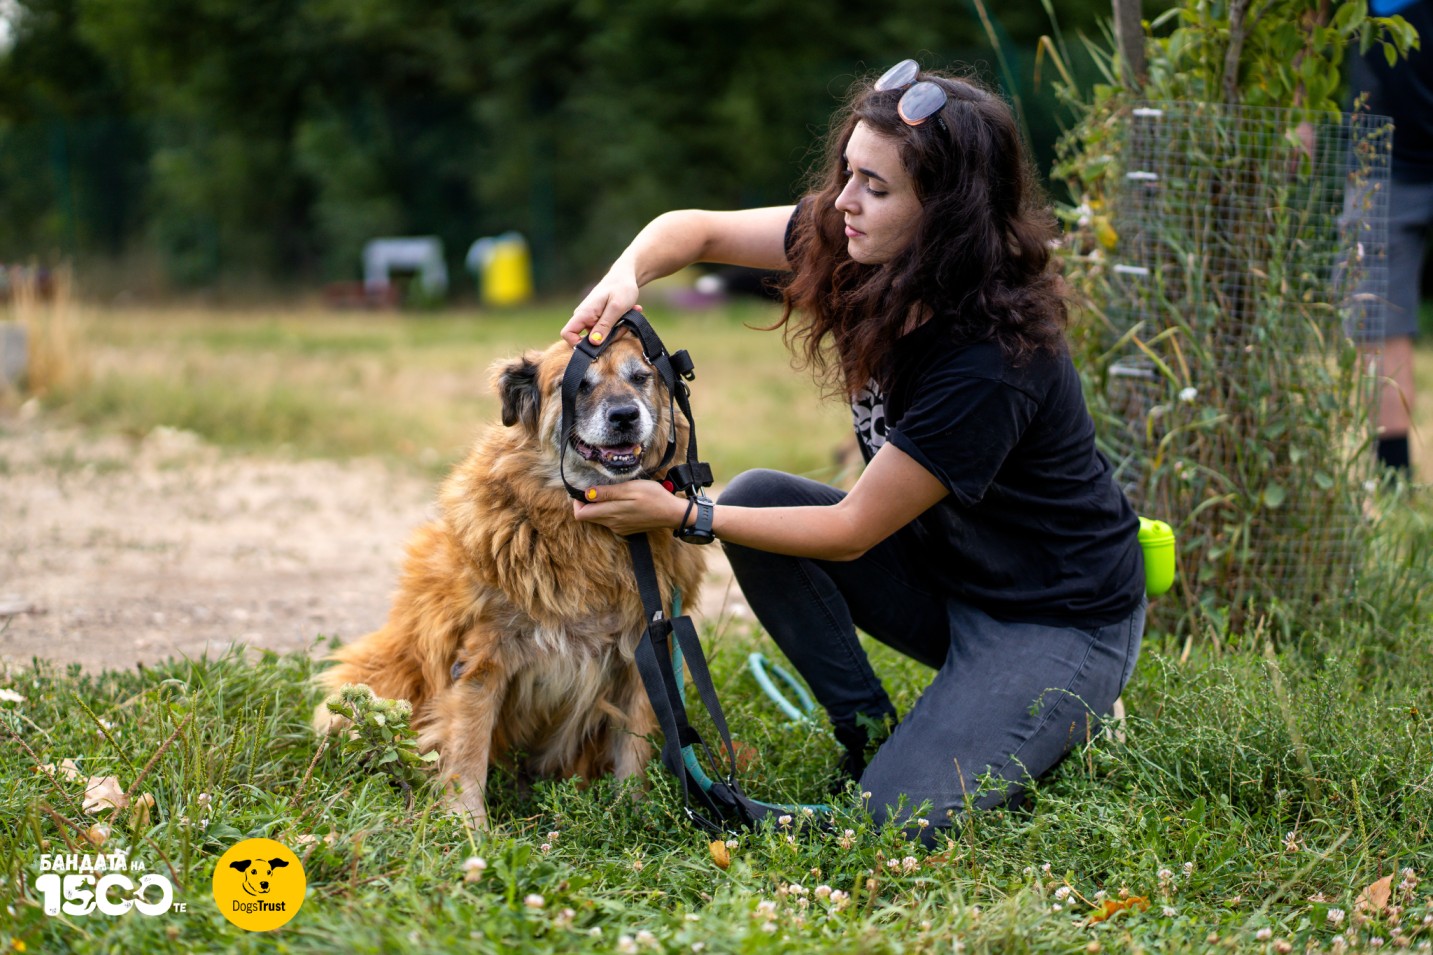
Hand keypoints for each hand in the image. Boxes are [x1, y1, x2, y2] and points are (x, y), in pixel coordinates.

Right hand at [563, 271, 642, 345]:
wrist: (625, 276)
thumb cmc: (621, 288)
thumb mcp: (616, 308)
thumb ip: (605, 325)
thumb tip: (594, 343)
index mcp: (584, 313)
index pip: (567, 333)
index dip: (577, 343)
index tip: (597, 345)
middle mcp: (584, 317)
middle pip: (589, 339)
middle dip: (609, 337)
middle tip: (625, 325)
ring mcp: (591, 319)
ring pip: (601, 336)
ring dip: (617, 330)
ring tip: (629, 315)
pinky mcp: (599, 319)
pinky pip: (607, 330)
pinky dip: (619, 326)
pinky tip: (629, 314)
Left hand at [572, 480, 689, 536]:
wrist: (672, 513)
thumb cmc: (654, 497)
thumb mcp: (631, 488)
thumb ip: (608, 492)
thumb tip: (587, 493)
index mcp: (611, 513)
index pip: (580, 514)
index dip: (577, 502)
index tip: (584, 489)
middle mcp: (612, 524)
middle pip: (588, 516)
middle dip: (587, 502)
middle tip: (597, 487)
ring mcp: (619, 528)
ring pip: (598, 518)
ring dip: (599, 506)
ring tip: (611, 492)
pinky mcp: (625, 529)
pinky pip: (610, 521)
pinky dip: (609, 510)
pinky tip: (621, 500)